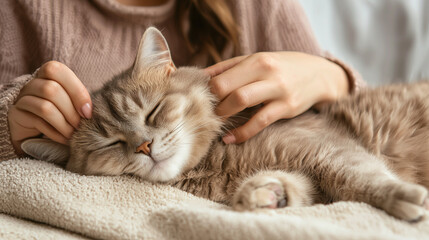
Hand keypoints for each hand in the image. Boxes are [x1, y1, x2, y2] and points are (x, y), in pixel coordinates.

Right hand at [8, 61, 91, 154]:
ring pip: (45, 107)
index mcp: (48, 73)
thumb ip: (80, 99)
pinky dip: (55, 132)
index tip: (88, 113)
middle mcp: (33, 82)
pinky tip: (64, 139)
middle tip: (80, 126)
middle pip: (52, 91)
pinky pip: (37, 122)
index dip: (76, 92)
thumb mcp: (72, 102)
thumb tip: (91, 112)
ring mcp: (22, 97)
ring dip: (64, 124)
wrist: (35, 129)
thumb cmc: (60, 111)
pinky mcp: (17, 114)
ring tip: (73, 134)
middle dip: (71, 112)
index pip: (58, 71)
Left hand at [205, 52, 348, 143]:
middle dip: (213, 104)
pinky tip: (230, 138)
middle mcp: (267, 71)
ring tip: (217, 123)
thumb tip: (200, 77)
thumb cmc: (282, 67)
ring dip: (224, 115)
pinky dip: (241, 133)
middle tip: (207, 113)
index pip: (221, 77)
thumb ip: (228, 67)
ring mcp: (278, 90)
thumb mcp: (257, 60)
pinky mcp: (287, 107)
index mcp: (256, 59)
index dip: (207, 92)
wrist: (319, 75)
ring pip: (242, 101)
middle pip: (228, 88)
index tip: (203, 101)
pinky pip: (259, 122)